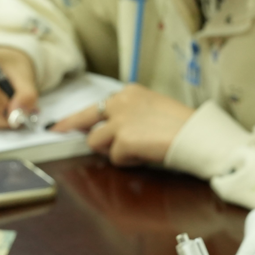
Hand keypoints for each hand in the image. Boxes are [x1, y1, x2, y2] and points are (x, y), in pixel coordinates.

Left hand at [50, 83, 193, 165]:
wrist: (196, 136)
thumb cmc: (184, 126)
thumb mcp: (154, 109)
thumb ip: (132, 115)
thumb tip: (113, 130)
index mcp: (129, 93)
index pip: (98, 104)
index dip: (82, 117)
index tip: (66, 122)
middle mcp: (120, 102)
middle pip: (85, 118)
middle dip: (70, 126)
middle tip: (58, 131)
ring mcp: (119, 121)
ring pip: (96, 142)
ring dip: (111, 151)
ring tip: (137, 150)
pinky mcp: (122, 140)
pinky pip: (114, 158)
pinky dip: (128, 161)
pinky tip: (146, 155)